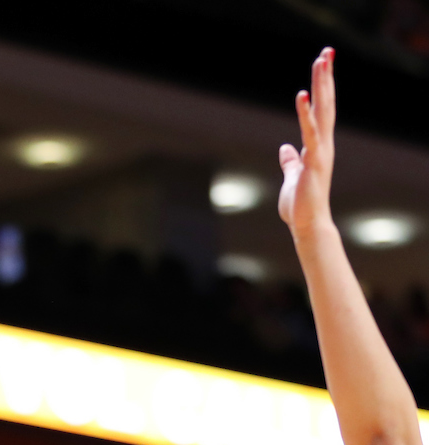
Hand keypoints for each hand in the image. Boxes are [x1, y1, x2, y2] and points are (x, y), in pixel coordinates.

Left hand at [278, 47, 335, 238]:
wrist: (307, 226)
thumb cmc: (300, 205)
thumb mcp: (292, 177)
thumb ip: (290, 162)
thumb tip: (285, 149)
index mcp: (318, 147)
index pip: (322, 111)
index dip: (323, 88)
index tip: (323, 65)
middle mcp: (323, 145)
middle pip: (326, 104)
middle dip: (326, 78)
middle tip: (327, 52)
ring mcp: (321, 152)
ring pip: (323, 112)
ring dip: (322, 86)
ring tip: (320, 62)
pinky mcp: (314, 162)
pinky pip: (310, 132)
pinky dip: (306, 113)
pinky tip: (302, 95)